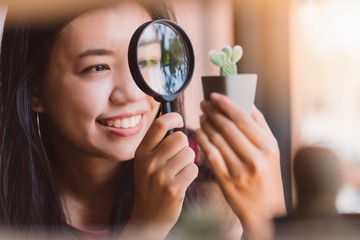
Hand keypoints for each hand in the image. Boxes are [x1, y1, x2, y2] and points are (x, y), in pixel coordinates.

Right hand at [124, 112, 197, 238]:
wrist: (148, 216)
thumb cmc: (151, 184)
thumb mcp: (145, 162)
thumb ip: (157, 143)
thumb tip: (175, 119)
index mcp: (141, 152)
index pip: (159, 124)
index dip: (174, 117)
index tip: (179, 121)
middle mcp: (149, 162)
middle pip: (180, 138)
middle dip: (185, 145)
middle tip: (179, 155)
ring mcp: (161, 176)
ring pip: (189, 153)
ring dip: (189, 160)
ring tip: (179, 170)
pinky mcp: (174, 189)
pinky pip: (193, 169)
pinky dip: (191, 173)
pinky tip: (182, 180)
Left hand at [196, 93, 284, 238]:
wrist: (266, 211)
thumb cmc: (268, 177)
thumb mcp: (272, 152)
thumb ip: (261, 127)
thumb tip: (248, 104)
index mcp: (268, 147)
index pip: (243, 118)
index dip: (226, 104)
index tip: (214, 96)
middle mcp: (255, 158)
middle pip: (228, 127)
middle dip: (212, 112)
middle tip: (203, 104)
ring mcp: (239, 170)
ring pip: (217, 140)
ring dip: (206, 124)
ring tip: (201, 116)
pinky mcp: (226, 180)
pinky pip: (211, 155)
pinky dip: (203, 141)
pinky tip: (198, 133)